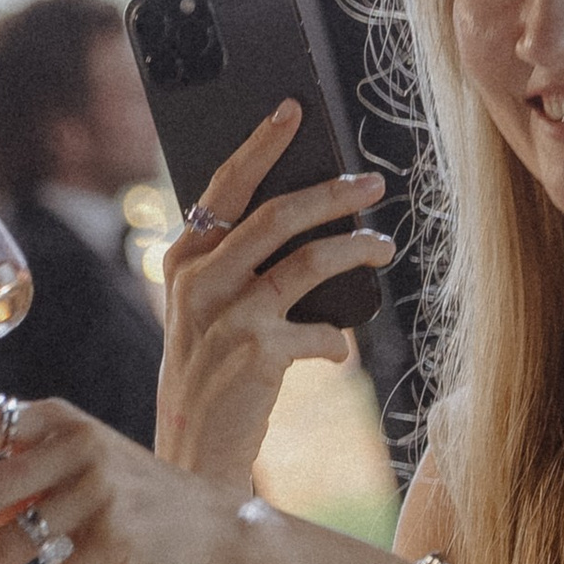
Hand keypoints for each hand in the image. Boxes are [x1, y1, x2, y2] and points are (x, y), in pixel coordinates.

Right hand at [155, 103, 391, 486]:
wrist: (190, 453)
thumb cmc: (207, 375)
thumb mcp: (203, 314)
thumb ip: (234, 268)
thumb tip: (304, 220)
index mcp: (181, 261)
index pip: (225, 187)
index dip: (262, 144)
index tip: (294, 110)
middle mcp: (198, 281)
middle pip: (277, 214)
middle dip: (332, 192)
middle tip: (372, 181)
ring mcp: (227, 316)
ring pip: (307, 261)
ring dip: (354, 249)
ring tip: (382, 247)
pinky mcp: (257, 353)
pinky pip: (319, 330)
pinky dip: (335, 340)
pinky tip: (335, 352)